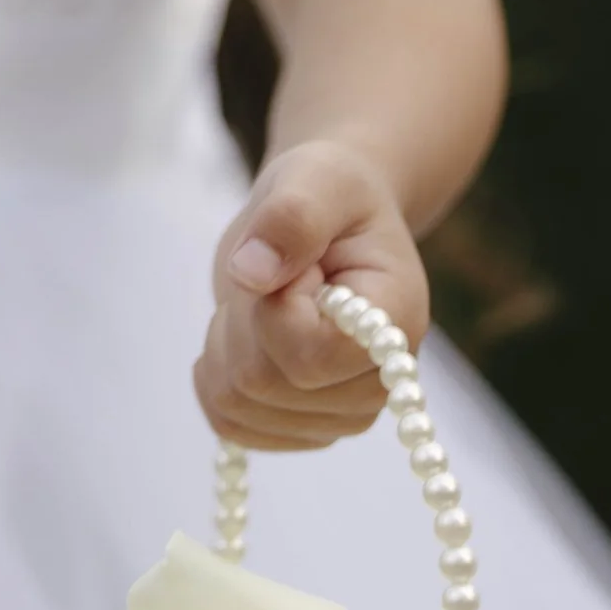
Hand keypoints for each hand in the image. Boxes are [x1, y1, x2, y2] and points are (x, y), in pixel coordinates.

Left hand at [194, 140, 429, 450]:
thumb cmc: (332, 196)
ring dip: (225, 344)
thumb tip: (251, 272)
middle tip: (273, 276)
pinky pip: (231, 425)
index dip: (274, 308)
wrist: (332, 225)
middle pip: (265, 384)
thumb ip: (292, 218)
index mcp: (395, 326)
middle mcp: (377, 387)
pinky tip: (242, 339)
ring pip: (239, 406)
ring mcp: (342, 418)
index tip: (296, 265)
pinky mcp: (305, 430)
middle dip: (242, 320)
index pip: (309, 357)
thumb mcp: (317, 179)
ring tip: (265, 303)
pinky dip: (215, 379)